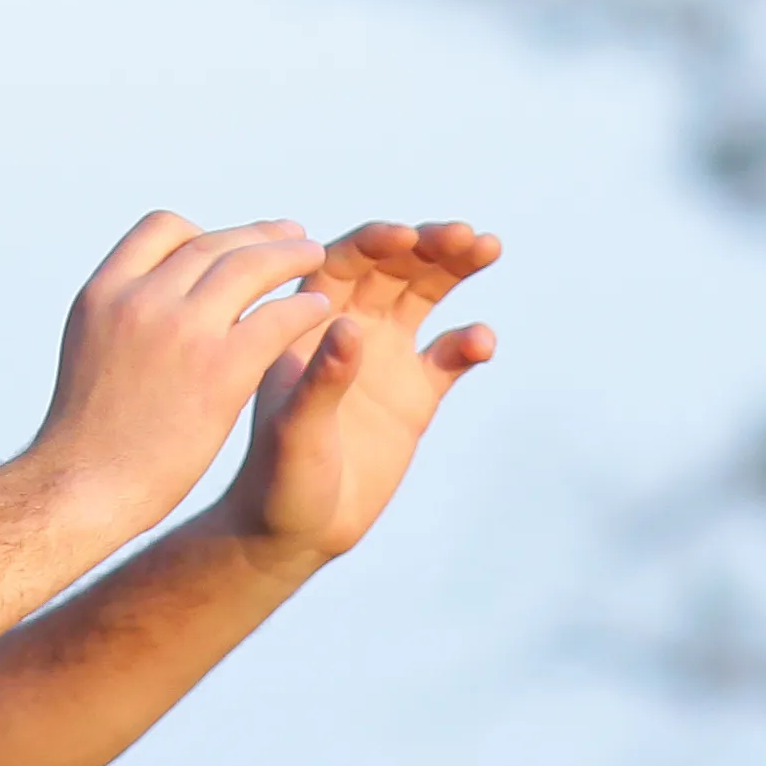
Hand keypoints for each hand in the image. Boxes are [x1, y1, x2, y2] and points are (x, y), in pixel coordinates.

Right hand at [25, 214, 341, 540]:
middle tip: (290, 234)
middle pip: (213, 244)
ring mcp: (183, 329)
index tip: (230, 243)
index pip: (161, 229)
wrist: (86, 485)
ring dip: (288, 255)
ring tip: (314, 254)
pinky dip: (302, 307)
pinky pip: (276, 318)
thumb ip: (123, 315)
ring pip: (249, 267)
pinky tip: (319, 308)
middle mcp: (142, 298)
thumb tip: (150, 301)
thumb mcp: (89, 348)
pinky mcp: (221, 368)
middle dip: (258, 235)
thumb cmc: (89, 437)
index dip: (203, 232)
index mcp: (106, 291)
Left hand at [212, 220, 501, 564]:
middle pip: (392, 268)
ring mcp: (385, 359)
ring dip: (455, 269)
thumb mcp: (294, 430)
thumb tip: (352, 327)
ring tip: (488, 247)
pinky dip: (469, 343)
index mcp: (306, 324)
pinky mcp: (416, 394)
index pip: (342, 264)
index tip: (407, 236)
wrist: (295, 530)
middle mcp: (348, 329)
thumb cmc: (278, 479)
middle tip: (467, 235)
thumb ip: (323, 378)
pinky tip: (483, 341)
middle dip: (428, 245)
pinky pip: (450, 356)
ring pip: (425, 296)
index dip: (375, 244)